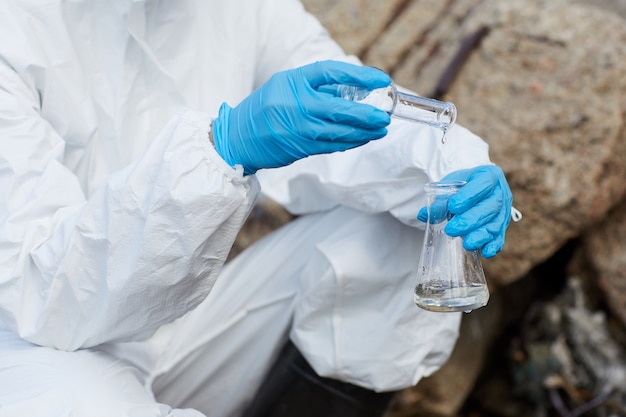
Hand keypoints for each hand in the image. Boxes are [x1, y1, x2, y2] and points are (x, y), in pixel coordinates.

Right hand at [212, 60, 391, 174]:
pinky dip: (350, 142)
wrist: (238, 137)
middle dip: (367, 114)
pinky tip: (363, 139)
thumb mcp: (286, 86)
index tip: (380, 80)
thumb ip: (316, 87)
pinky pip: (332, 145)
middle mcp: (297, 104)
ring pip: (339, 131)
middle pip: (340, 107)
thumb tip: (352, 90)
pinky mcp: (300, 147)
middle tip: (385, 115)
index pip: (332, 72)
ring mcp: (299, 128)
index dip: (360, 75)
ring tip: (381, 129)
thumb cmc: (264, 108)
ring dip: (364, 132)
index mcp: (294, 81)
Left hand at [418, 165, 512, 257]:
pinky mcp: (502, 226)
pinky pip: (500, 236)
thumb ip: (439, 201)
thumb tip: (424, 214)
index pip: (483, 184)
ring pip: (495, 224)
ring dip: (481, 236)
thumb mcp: (449, 187)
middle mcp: (500, 192)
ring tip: (466, 244)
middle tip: (451, 230)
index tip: (453, 207)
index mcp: (489, 175)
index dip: (469, 196)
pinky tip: (485, 252)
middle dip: (470, 221)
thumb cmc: (461, 188)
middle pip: (490, 207)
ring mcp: (504, 210)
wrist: (473, 189)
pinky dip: (493, 245)